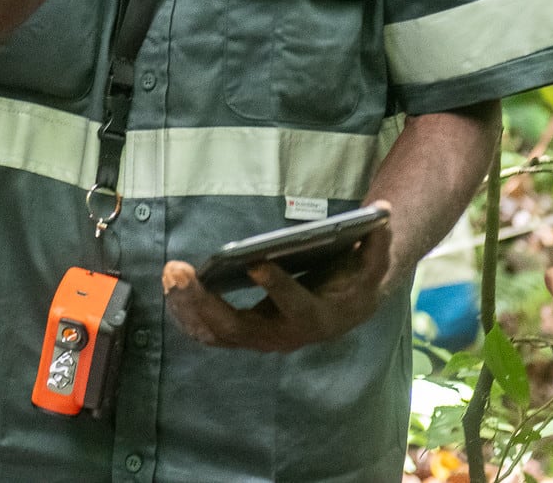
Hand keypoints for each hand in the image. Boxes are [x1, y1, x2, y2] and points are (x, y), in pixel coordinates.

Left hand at [161, 224, 392, 352]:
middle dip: (205, 302)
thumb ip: (378, 242)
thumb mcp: (372, 261)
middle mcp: (284, 336)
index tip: (256, 262)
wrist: (343, 308)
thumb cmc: (353, 278)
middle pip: (238, 328)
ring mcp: (259, 339)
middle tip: (180, 270)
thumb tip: (381, 213)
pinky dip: (186, 311)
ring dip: (188, 306)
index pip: (296, 307)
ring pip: (215, 332)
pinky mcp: (241, 334)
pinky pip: (207, 331)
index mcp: (317, 319)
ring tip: (171, 272)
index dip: (279, 287)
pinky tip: (172, 283)